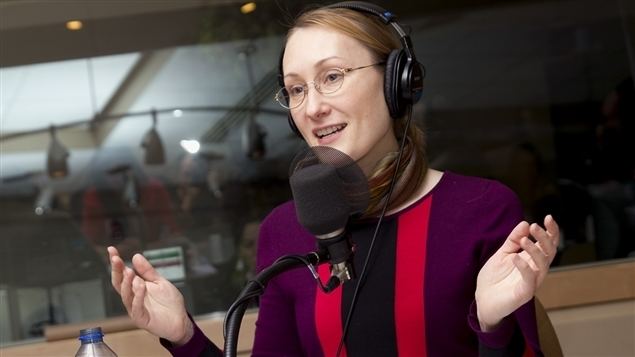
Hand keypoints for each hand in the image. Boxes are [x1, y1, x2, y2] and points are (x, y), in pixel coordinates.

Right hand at [108, 246, 193, 344]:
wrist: (180, 320)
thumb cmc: (169, 302)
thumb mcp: (159, 282)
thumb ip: (147, 271)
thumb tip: (136, 256)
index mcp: (135, 288)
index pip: (122, 274)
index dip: (116, 263)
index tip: (111, 250)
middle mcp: (132, 298)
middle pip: (119, 284)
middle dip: (117, 271)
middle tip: (116, 259)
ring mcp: (135, 309)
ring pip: (126, 295)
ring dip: (127, 283)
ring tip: (130, 272)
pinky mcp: (141, 319)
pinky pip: (136, 307)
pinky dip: (137, 297)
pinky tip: (140, 286)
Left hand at [475, 215, 558, 330]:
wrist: (482, 300)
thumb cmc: (494, 278)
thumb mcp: (502, 254)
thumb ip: (513, 240)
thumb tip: (525, 223)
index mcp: (532, 259)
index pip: (547, 244)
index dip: (551, 231)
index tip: (548, 217)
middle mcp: (535, 270)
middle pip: (549, 252)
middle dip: (544, 238)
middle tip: (534, 226)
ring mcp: (531, 282)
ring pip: (543, 265)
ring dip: (534, 250)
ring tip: (524, 240)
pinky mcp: (524, 294)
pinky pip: (530, 280)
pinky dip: (525, 268)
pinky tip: (516, 258)